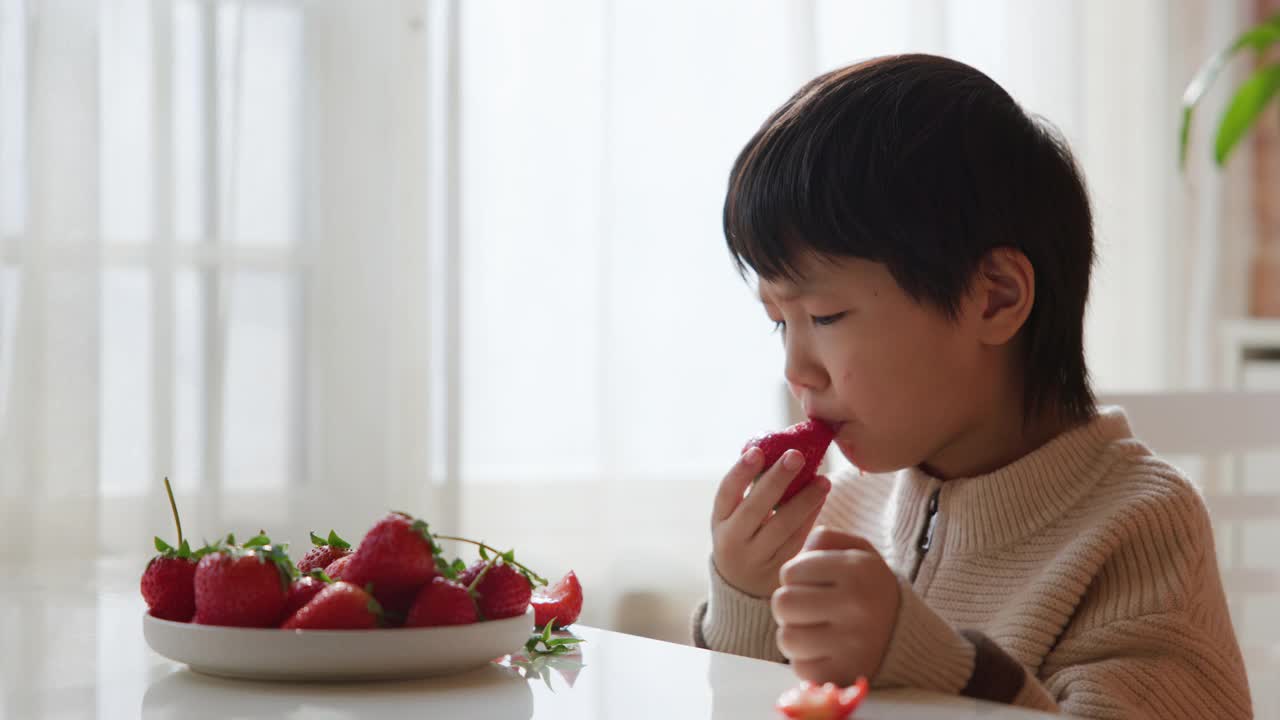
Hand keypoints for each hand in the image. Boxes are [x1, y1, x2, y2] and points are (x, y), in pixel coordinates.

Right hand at [710, 446, 831, 598]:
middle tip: (797, 456)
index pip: (726, 493)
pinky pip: (798, 540)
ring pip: (783, 526)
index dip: (740, 472)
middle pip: (756, 508)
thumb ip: (747, 489)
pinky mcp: (779, 569)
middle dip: (777, 480)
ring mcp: (756, 558)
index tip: (758, 451)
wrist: (741, 587)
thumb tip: (771, 446)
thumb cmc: (742, 535)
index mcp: (720, 521)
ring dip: (805, 500)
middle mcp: (733, 541)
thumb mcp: (733, 517)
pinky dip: (811, 517)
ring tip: (822, 479)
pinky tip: (821, 498)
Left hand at [772, 526, 899, 685]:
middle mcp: (856, 605)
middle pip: (782, 604)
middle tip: (808, 609)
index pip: (789, 572)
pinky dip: (807, 661)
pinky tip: (826, 652)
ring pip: (786, 638)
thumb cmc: (870, 589)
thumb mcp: (858, 552)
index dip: (796, 578)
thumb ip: (824, 540)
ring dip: (795, 634)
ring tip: (815, 630)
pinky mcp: (845, 674)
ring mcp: (851, 644)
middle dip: (789, 606)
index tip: (814, 585)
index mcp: (856, 569)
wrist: (910, 636)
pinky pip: (800, 668)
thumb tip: (797, 556)